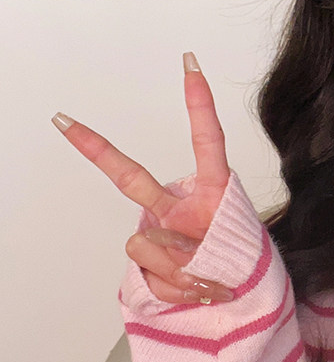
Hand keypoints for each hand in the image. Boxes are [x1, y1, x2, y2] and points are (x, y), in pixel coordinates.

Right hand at [52, 52, 233, 304]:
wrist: (239, 296)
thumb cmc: (241, 261)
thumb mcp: (236, 250)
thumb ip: (200, 249)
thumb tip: (169, 255)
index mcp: (212, 190)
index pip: (207, 140)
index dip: (199, 104)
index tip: (190, 65)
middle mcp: (179, 205)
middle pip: (131, 178)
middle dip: (98, 151)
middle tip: (64, 121)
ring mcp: (161, 231)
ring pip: (149, 245)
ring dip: (183, 269)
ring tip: (209, 278)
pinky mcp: (150, 259)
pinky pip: (151, 272)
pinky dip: (178, 287)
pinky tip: (196, 289)